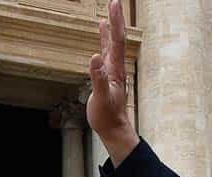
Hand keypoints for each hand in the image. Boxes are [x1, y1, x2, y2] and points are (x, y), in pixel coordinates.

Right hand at [86, 1, 138, 164]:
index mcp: (115, 69)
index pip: (116, 41)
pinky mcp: (106, 76)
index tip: (114, 5)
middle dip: (115, 20)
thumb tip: (94, 57)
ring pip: (112, 45)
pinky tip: (101, 35)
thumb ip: (98, 78)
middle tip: (114, 2)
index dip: (115, 22)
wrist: (113, 129)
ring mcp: (112, 71)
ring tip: (109, 13)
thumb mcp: (100, 98)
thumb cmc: (107, 116)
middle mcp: (116, 67)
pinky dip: (104, 41)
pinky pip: (106, 53)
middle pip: (117, 39)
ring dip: (111, 28)